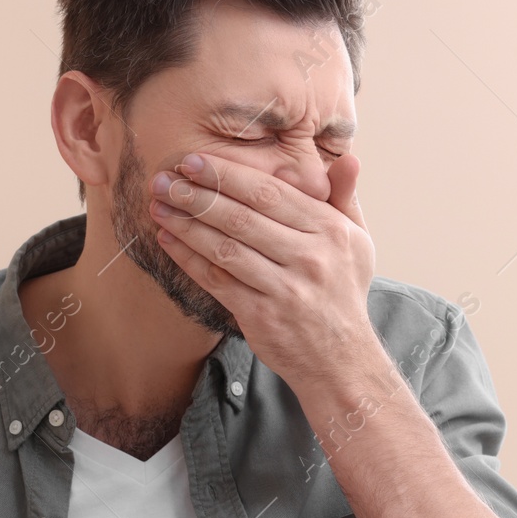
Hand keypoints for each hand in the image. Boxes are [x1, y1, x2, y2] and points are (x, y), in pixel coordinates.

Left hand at [147, 151, 380, 387]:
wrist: (341, 359)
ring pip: (225, 248)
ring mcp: (285, 289)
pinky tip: (167, 239)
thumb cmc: (343, 292)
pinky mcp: (261, 316)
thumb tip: (348, 157)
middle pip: (243, 218)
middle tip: (163, 179)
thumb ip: (345, 197)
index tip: (194, 160)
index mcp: (330, 231)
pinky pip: (217, 280)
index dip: (228, 174)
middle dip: (197, 195)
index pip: (271, 193)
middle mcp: (310, 257)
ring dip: (186, 224)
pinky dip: (188, 258)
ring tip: (158, 205)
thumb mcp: (358, 242)